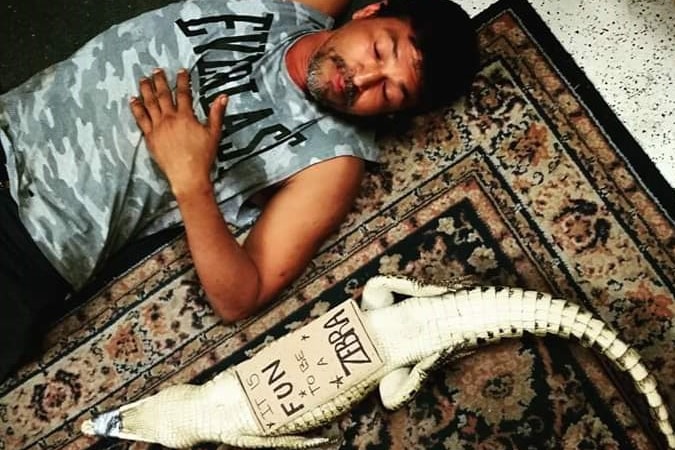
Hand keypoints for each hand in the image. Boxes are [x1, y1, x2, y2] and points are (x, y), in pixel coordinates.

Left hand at [130, 68, 227, 196]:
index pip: (183, 93)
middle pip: (163, 95)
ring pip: (149, 103)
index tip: (181, 71)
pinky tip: (133, 100)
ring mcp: (158, 127)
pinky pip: (140, 119)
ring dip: (146, 90)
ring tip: (143, 80)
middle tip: (157, 71)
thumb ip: (217, 113)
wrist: (187, 175)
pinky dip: (136, 108)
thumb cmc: (202, 157)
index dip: (182, 81)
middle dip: (160, 81)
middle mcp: (169, 119)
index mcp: (185, 117)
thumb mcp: (214, 134)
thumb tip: (223, 97)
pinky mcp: (150, 137)